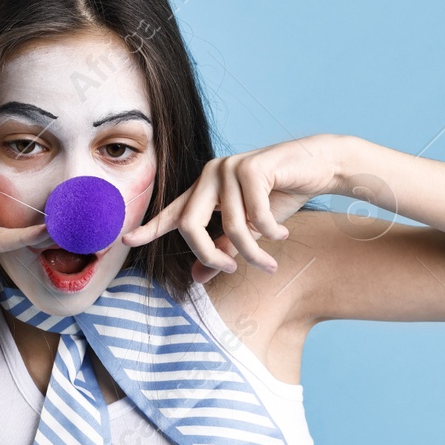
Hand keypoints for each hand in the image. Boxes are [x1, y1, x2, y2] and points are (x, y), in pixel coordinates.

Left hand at [122, 134, 353, 281]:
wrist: (318, 166)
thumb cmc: (282, 196)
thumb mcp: (250, 229)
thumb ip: (222, 250)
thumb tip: (196, 279)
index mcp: (204, 188)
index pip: (172, 212)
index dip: (149, 228)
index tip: (127, 241)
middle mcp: (210, 174)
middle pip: (190, 226)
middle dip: (210, 256)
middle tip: (233, 270)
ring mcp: (229, 168)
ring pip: (230, 226)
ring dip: (253, 252)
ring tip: (270, 261)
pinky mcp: (252, 167)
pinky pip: (256, 216)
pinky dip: (271, 232)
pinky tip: (283, 232)